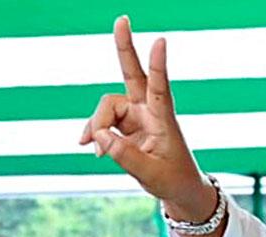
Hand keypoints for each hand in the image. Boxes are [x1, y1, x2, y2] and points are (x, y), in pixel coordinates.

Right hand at [79, 16, 212, 219]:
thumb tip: (99, 137)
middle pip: (133, 73)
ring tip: (93, 149)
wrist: (177, 188)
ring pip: (106, 106)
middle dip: (125, 47)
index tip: (161, 41)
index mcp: (164, 118)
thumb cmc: (173, 179)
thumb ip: (124, 156)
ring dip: (95, 125)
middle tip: (122, 18)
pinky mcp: (124, 125)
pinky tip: (88, 146)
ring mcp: (135, 115)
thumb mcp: (150, 173)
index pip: (161, 87)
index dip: (159, 65)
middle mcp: (149, 110)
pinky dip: (93, 133)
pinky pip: (100, 122)